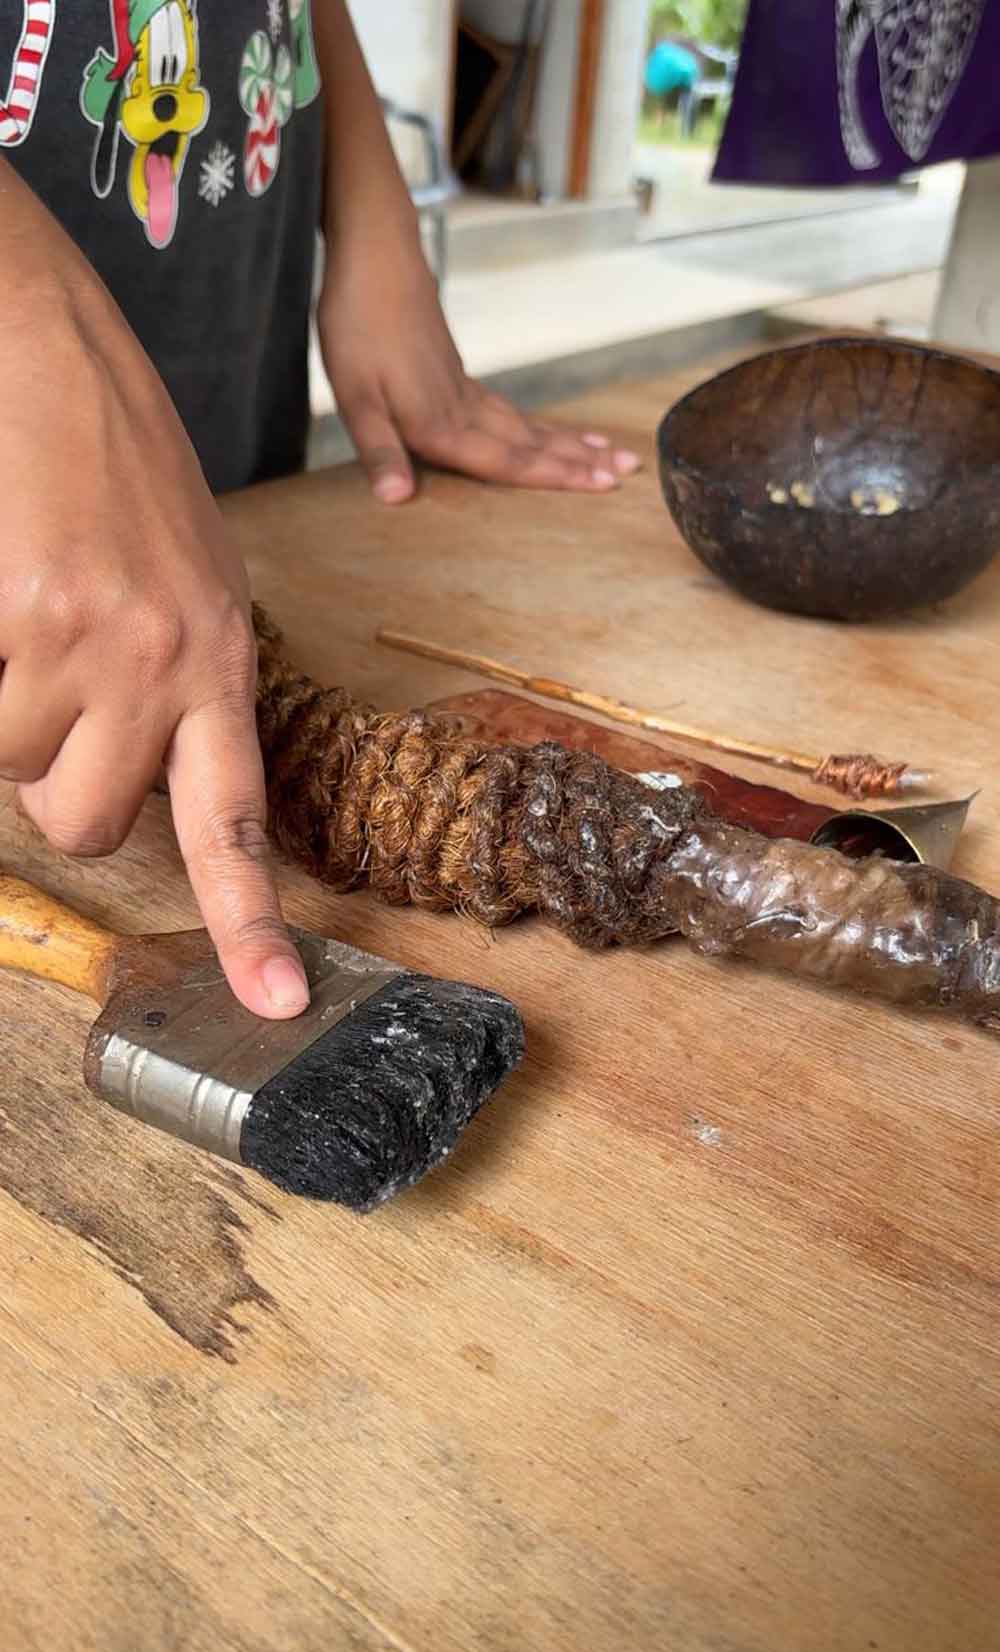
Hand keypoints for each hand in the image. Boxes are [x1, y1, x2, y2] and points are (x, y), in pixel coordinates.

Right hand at [0, 169, 308, 1019]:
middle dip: (57, 787)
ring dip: (11, 726)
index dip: (248, 923)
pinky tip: (8, 605)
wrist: (57, 355)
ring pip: (21, 774)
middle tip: (58, 699)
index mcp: (222, 664)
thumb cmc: (121, 477)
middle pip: (91, 824)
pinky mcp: (26, 615)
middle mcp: (170, 664)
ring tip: (33, 630)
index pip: (236, 820)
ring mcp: (95, 642)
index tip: (275, 1003)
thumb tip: (135, 783)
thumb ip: (182, 690)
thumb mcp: (193, 587)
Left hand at [318, 235, 641, 502]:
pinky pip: (508, 410)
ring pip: (526, 426)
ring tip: (611, 452)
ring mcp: (464, 389)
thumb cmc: (357, 324)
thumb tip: (395, 499)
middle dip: (580, 463)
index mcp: (440, 424)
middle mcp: (463, 409)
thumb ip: (378, 450)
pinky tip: (547, 433)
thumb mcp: (354, 397)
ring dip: (569, 443)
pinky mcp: (457, 374)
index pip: (509, 461)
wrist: (374, 257)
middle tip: (631, 472)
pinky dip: (537, 426)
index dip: (555, 478)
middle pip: (531, 444)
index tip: (604, 486)